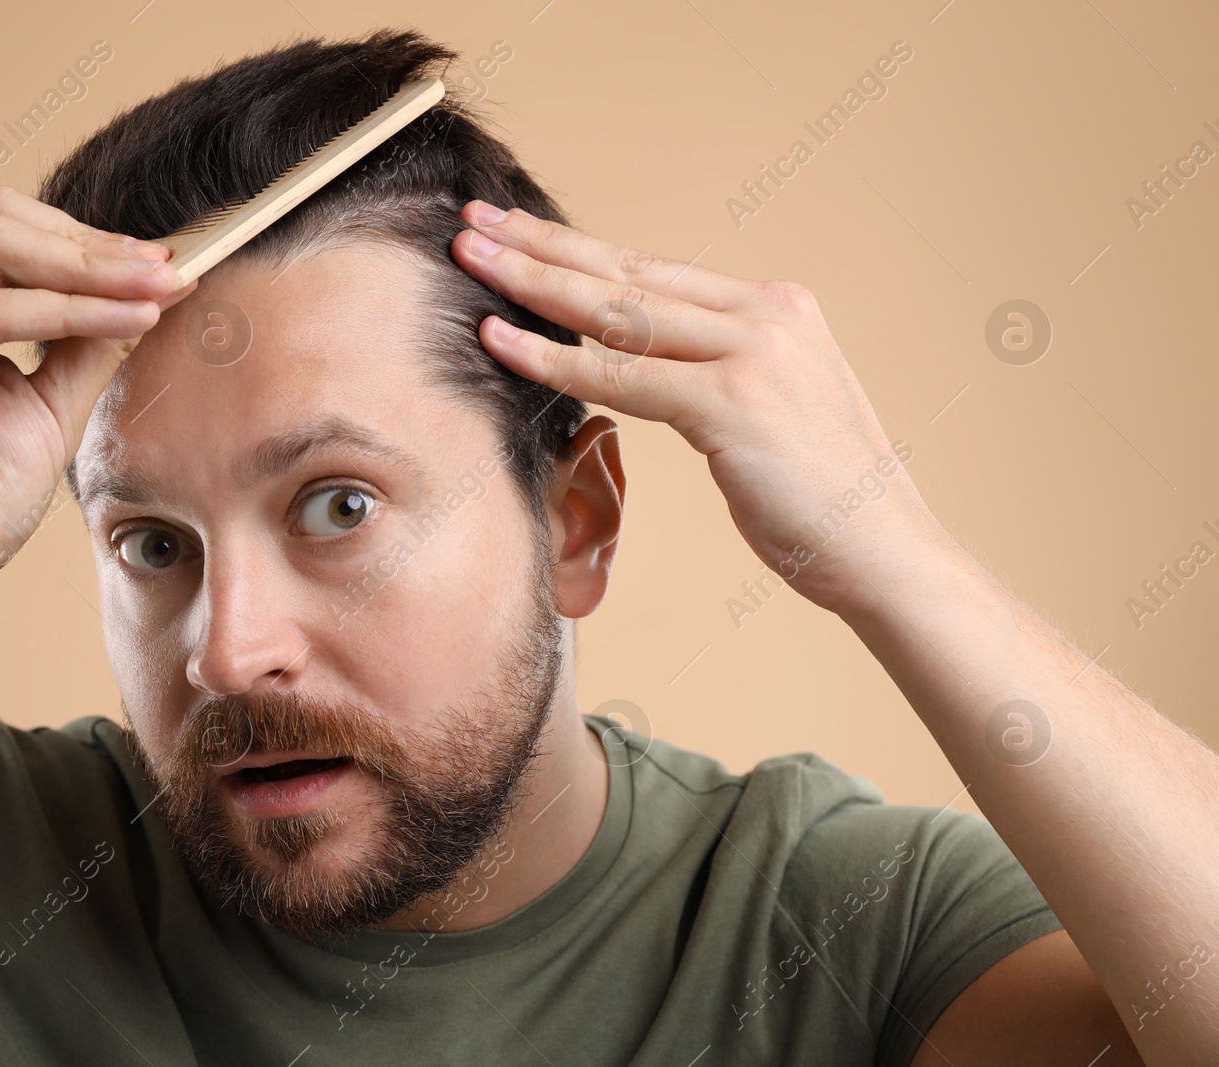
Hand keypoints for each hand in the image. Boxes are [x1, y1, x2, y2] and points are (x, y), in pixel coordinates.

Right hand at [0, 185, 194, 624]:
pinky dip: (62, 310)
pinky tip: (124, 318)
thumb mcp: (52, 406)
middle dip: (97, 245)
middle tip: (171, 271)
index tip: (174, 267)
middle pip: (5, 219)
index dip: (97, 245)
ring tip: (158, 288)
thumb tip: (151, 292)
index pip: (20, 235)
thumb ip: (89, 344)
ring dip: (88, 265)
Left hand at [451, 201, 959, 615]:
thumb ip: (718, 374)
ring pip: (617, 310)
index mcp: (778, 309)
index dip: (580, 248)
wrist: (886, 554)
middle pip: (628, 271)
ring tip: (469, 258)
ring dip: (533, 282)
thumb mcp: (772, 412)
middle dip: (542, 243)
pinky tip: (499, 340)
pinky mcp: (734, 401)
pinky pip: (621, 375)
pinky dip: (553, 357)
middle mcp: (767, 314)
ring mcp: (753, 353)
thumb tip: (647, 365)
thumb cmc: (821, 501)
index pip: (654, 271)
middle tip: (474, 221)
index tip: (520, 229)